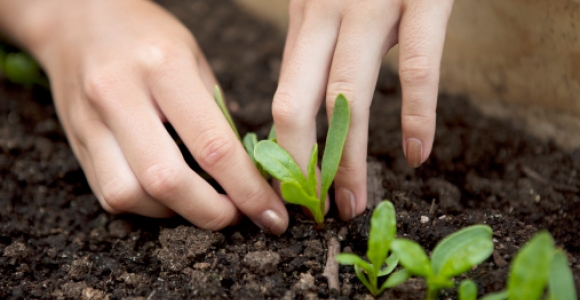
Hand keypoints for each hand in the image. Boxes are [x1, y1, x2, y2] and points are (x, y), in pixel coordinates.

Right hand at [0, 0, 287, 233]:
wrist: (79, 20)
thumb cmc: (148, 36)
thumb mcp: (194, 58)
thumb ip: (216, 114)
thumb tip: (246, 170)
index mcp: (164, 67)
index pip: (212, 145)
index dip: (247, 190)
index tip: (270, 213)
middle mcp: (120, 95)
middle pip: (167, 180)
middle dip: (211, 213)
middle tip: (238, 217)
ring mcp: (91, 121)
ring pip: (130, 196)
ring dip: (174, 212)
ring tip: (199, 201)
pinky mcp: (75, 141)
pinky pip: (110, 194)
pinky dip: (146, 205)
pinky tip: (166, 194)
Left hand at [273, 0, 453, 220]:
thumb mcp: (327, 3)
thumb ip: (316, 47)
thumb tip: (307, 107)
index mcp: (304, 24)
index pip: (282, 100)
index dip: (283, 153)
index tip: (289, 193)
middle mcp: (327, 19)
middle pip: (299, 107)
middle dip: (303, 167)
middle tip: (311, 212)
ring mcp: (372, 10)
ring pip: (349, 99)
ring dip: (351, 160)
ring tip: (354, 203)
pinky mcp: (421, 1)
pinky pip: (417, 69)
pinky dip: (417, 117)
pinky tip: (417, 156)